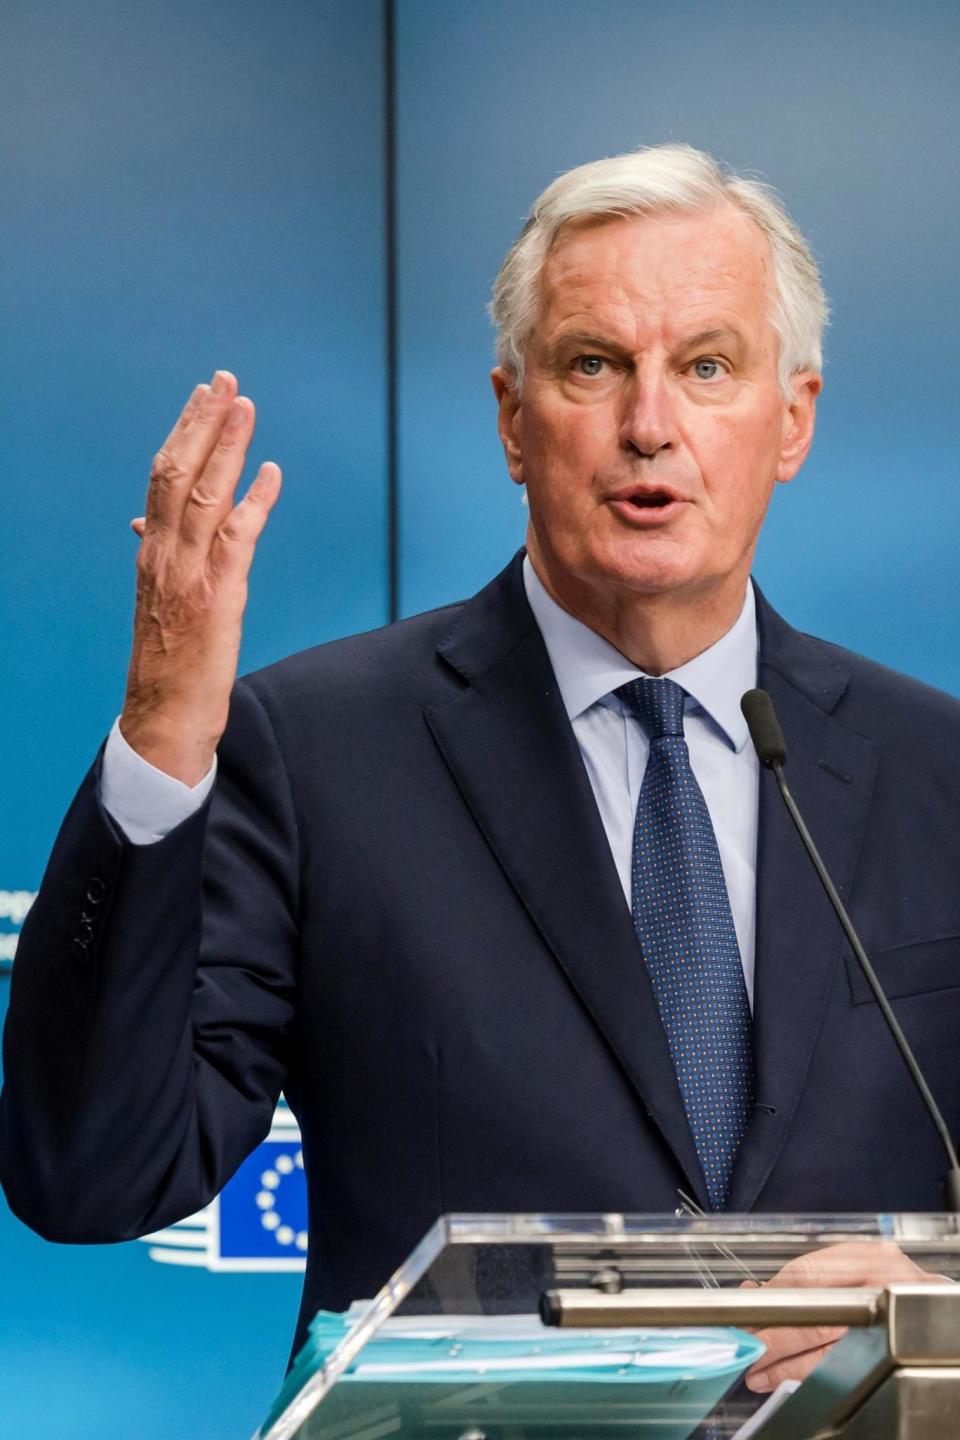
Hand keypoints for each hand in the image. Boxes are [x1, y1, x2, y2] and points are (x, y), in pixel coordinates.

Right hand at [120, 371, 280, 784]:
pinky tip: (270, 473)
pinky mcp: (217, 597)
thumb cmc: (169, 664)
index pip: (162, 477)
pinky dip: (254, 502)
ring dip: (227, 447)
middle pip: (178, 472)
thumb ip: (160, 557)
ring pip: (203, 494)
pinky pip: (235, 538)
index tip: (204, 396)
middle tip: (224, 380)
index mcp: (152, 554)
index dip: (184, 432)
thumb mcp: (159, 601)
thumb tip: (146, 525)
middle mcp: (164, 556)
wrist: (164, 717)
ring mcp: (189, 575)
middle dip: (203, 422)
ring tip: (244, 405)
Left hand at [744, 1240, 941, 1392]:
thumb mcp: (856, 1266)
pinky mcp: (896, 1351)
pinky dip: (809, 1374)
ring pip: (829, 1349)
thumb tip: (755, 1292)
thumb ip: (810, 1278)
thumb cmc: (890, 1283)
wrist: (935, 1305)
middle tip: (744, 1345)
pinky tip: (786, 1376)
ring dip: (785, 1363)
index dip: (770, 1296)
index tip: (743, 1309)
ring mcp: (892, 1321)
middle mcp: (883, 1286)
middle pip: (816, 1316)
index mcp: (868, 1256)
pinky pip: (845, 1367)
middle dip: (772, 1336)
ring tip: (757, 1370)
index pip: (807, 1274)